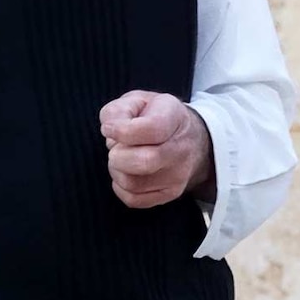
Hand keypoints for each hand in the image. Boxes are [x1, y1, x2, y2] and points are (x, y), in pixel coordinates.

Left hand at [99, 90, 214, 208]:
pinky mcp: (171, 193)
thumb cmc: (156, 116)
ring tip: (121, 159)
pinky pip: (134, 199)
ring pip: (134, 183)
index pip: (152, 129)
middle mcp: (182, 147)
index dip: (122, 130)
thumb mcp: (138, 100)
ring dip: (116, 171)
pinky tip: (126, 173)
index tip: (108, 129)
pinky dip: (120, 187)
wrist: (190, 137)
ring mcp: (179, 174)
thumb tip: (110, 129)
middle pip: (144, 161)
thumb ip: (118, 110)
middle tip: (116, 147)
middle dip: (118, 155)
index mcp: (175, 117)